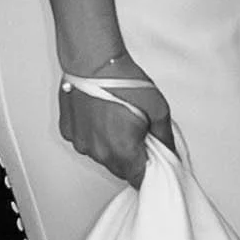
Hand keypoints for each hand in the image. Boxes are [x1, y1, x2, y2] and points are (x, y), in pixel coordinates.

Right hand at [58, 61, 174, 188]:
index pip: (138, 179)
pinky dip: (94, 134)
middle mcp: (98, 151)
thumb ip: (165, 137)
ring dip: (111, 146)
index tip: (153, 160)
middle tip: (138, 132)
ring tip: (117, 120)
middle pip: (120, 168)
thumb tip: (169, 151)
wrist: (94, 61)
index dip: (148, 171)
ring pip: (101, 155)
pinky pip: (85, 141)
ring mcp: (81, 142)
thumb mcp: (158, 109)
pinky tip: (100, 116)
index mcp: (122, 151)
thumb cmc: (123, 81)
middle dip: (131, 157)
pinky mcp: (69, 131)